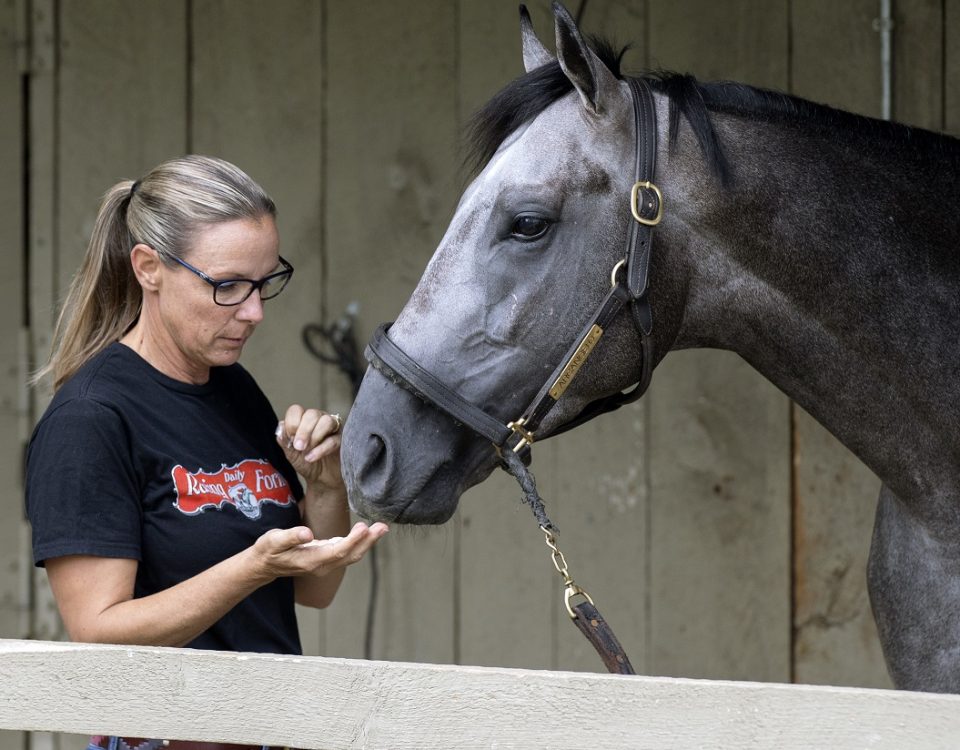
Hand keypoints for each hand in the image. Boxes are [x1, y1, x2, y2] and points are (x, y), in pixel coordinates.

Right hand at [252, 522, 387, 579]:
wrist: (265, 565)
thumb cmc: (269, 550)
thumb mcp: (274, 540)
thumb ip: (291, 536)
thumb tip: (307, 533)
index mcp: (311, 560)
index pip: (338, 551)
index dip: (353, 540)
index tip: (364, 527)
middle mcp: (322, 566)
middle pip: (351, 555)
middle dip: (368, 541)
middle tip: (383, 527)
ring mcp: (326, 564)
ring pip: (352, 555)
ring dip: (368, 542)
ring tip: (381, 527)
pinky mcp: (327, 559)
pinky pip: (348, 553)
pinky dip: (360, 543)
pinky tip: (368, 532)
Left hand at [276, 404, 343, 492]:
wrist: (320, 479)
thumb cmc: (306, 463)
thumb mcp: (291, 454)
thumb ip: (285, 441)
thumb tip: (281, 428)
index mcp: (303, 420)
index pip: (296, 410)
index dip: (292, 422)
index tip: (289, 438)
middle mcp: (318, 420)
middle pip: (312, 414)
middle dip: (303, 431)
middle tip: (298, 446)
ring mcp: (332, 428)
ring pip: (326, 421)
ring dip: (314, 436)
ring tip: (306, 451)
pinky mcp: (342, 440)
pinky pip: (334, 439)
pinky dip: (321, 449)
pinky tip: (312, 458)